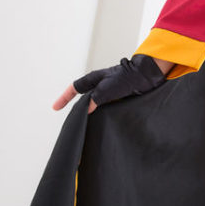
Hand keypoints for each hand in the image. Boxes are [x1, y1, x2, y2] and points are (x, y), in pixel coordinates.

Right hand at [51, 55, 173, 114]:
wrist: (148, 77)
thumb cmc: (129, 77)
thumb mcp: (108, 88)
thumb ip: (96, 99)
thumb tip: (87, 110)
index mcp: (95, 79)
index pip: (75, 88)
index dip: (64, 98)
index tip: (55, 108)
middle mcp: (101, 85)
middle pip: (84, 99)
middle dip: (77, 110)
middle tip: (72, 124)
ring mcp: (110, 92)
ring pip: (96, 106)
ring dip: (91, 115)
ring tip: (86, 128)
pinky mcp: (119, 99)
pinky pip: (107, 109)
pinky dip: (103, 117)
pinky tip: (102, 126)